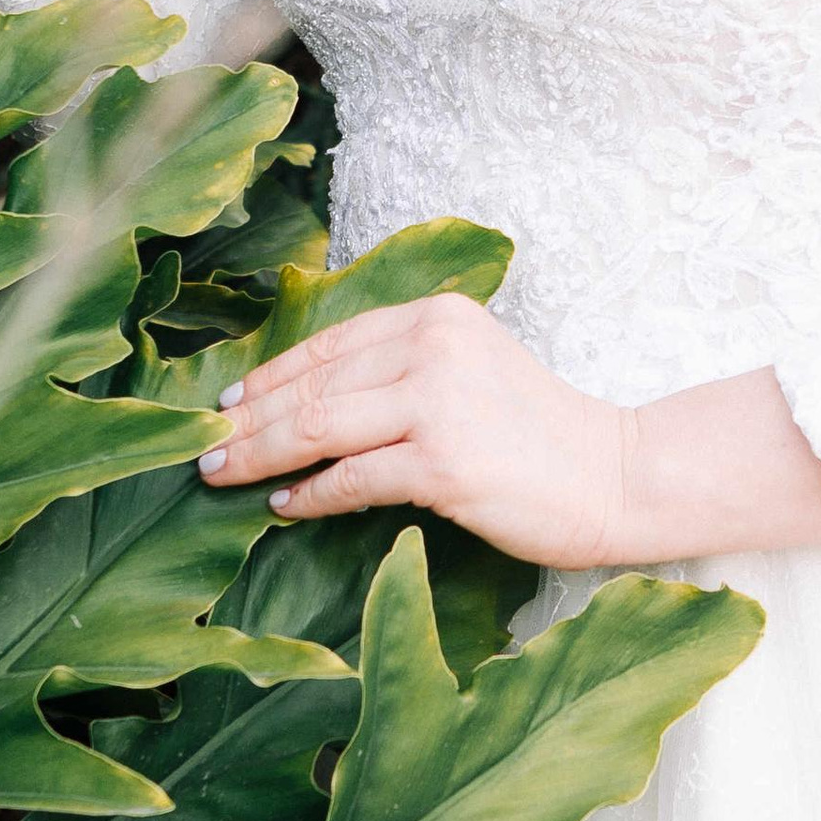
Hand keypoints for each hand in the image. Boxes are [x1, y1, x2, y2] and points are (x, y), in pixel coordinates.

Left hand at [196, 299, 820, 570]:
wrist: (619, 477)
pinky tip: (283, 505)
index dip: (270, 375)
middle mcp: (434, 346)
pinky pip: (350, 478)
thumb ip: (403, 372)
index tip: (226, 403)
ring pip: (318, 427)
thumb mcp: (471, 373)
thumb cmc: (542, 438)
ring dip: (259, 454)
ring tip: (220, 475)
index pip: (331, 342)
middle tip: (202, 448)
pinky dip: (309, 494)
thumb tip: (306, 403)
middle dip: (248, 418)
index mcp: (439, 316)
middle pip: (312, 383)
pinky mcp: (443, 462)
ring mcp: (438, 403)